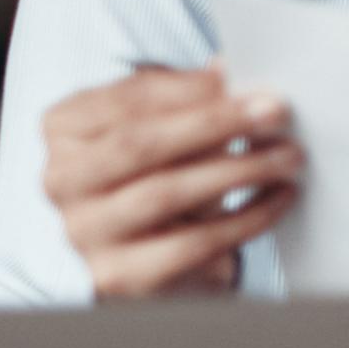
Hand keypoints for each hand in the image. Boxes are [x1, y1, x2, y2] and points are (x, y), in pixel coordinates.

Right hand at [39, 64, 302, 299]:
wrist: (147, 251)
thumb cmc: (155, 172)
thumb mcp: (162, 127)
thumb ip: (187, 97)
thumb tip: (228, 72)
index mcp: (63, 130)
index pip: (124, 100)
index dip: (185, 89)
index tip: (238, 82)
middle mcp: (61, 181)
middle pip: (140, 145)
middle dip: (214, 124)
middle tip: (274, 114)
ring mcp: (85, 231)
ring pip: (165, 194)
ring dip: (238, 170)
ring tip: (286, 156)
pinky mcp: (120, 275)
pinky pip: (193, 244)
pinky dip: (246, 218)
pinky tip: (278, 197)